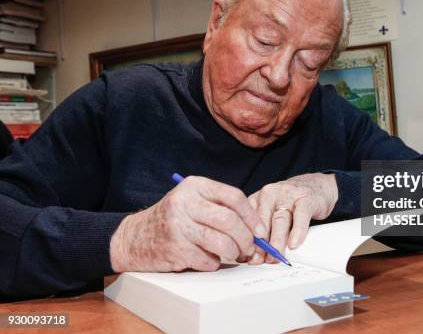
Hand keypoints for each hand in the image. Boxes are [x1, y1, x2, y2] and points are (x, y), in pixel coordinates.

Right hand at [110, 176, 266, 271]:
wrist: (134, 237)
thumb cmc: (173, 219)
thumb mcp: (192, 200)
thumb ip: (220, 206)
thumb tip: (256, 227)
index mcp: (194, 186)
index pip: (233, 196)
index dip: (252, 216)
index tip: (260, 231)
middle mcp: (185, 202)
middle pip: (230, 221)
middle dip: (246, 238)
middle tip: (249, 248)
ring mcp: (178, 226)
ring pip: (222, 243)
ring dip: (234, 253)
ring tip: (234, 255)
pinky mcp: (175, 249)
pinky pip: (208, 260)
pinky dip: (214, 263)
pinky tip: (209, 259)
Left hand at [247, 173, 337, 263]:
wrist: (316, 186)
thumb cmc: (291, 203)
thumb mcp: (272, 212)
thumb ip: (263, 230)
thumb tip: (253, 256)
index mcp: (258, 198)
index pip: (248, 220)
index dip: (247, 240)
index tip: (248, 256)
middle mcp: (270, 193)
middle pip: (262, 221)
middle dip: (261, 243)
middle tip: (260, 260)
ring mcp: (289, 194)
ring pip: (280, 219)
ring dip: (277, 240)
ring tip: (276, 255)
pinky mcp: (306, 198)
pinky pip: (301, 216)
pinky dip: (297, 231)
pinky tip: (294, 243)